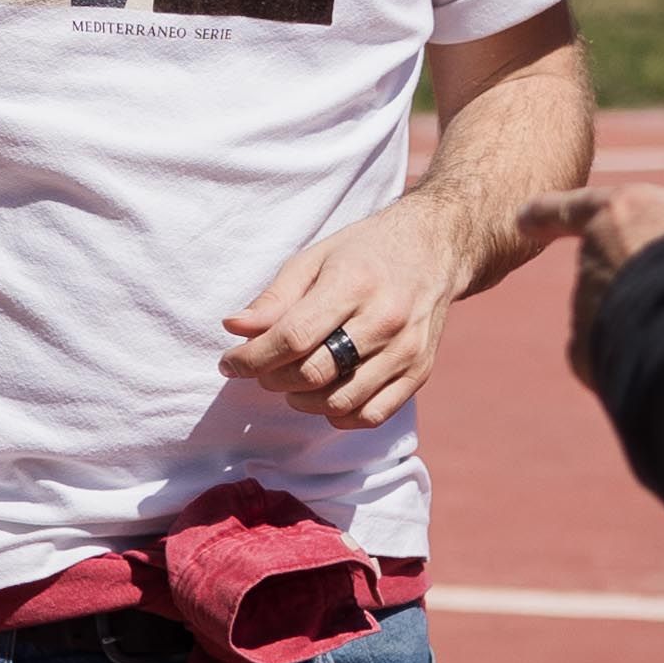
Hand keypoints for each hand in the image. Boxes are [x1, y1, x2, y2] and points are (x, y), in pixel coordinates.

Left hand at [219, 196, 486, 430]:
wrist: (434, 247)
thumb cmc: (365, 251)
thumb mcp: (314, 258)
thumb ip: (275, 298)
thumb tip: (235, 329)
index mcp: (354, 283)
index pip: (293, 337)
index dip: (252, 357)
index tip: (229, 363)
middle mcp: (385, 319)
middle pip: (314, 373)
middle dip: (273, 379)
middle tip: (260, 369)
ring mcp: (407, 349)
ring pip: (341, 400)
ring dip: (302, 400)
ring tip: (290, 382)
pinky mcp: (421, 371)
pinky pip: (374, 414)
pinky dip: (340, 415)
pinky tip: (325, 397)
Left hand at [513, 183, 663, 355]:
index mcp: (623, 214)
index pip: (577, 208)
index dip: (551, 212)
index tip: (521, 219)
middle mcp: (591, 259)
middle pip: (616, 278)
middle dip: (647, 295)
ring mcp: (583, 308)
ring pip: (617, 325)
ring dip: (650, 333)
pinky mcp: (585, 356)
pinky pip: (611, 363)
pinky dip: (638, 370)